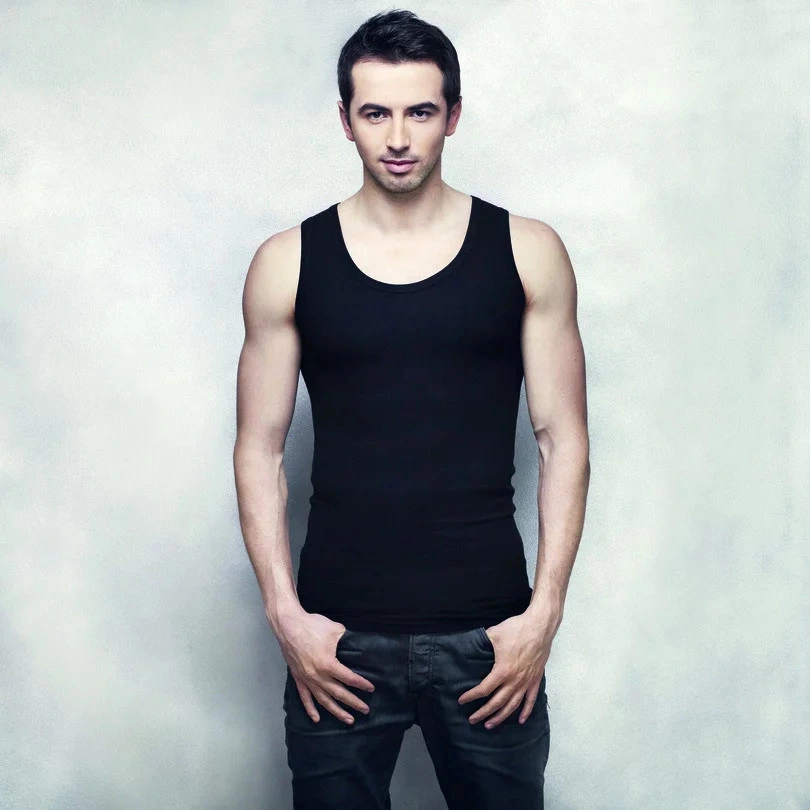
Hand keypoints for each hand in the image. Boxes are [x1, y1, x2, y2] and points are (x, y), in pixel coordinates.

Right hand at [275, 608, 375, 724]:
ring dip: (337, 711)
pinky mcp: (298, 678)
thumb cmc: (312, 626)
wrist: (288, 625)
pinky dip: (310, 709)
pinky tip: (317, 719)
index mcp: (327, 664)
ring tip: (349, 719)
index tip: (371, 689)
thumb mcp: (335, 629)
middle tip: (365, 710)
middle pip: (339, 693)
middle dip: (353, 702)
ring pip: (324, 700)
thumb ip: (346, 639)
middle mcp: (317, 676)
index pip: (349, 678)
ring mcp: (307, 679)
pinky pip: (305, 697)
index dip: (361, 684)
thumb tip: (356, 644)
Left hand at [457, 608, 557, 728]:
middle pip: (496, 702)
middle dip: (483, 713)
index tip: (462, 700)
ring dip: (501, 717)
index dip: (471, 696)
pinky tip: (521, 720)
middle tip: (472, 719)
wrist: (539, 627)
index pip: (484, 689)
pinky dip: (526, 712)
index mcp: (502, 671)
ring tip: (490, 725)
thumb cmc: (516, 629)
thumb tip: (471, 645)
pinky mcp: (536, 680)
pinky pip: (531, 700)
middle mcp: (514, 681)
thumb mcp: (494, 634)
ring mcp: (526, 682)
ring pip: (512, 706)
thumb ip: (482, 643)